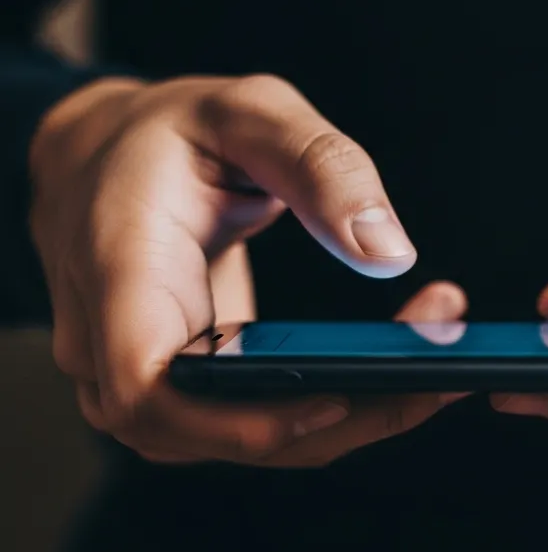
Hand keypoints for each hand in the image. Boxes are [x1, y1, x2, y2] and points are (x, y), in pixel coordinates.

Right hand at [30, 73, 460, 466]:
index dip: (240, 420)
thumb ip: (322, 168)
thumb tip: (389, 253)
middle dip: (333, 420)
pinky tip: (384, 369)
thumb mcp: (249, 113)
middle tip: (438, 374)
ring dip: (340, 419)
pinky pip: (246, 419)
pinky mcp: (181, 383)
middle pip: (210, 432)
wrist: (105, 157)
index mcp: (119, 272)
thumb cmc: (170, 132)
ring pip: (236, 439)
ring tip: (430, 367)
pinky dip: (322, 407)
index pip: (150, 390)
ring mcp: (139, 374)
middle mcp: (111, 342)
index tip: (337, 399)